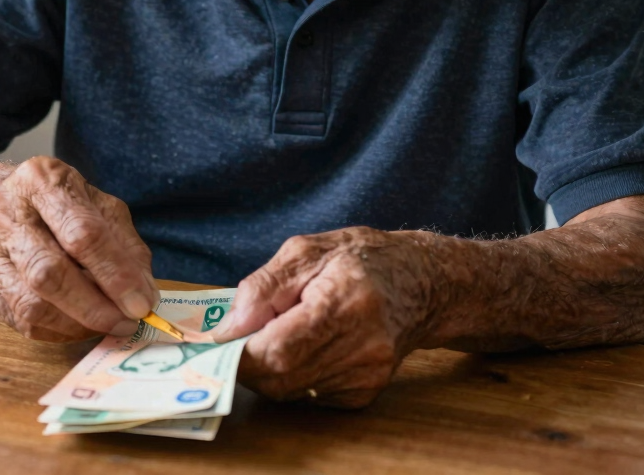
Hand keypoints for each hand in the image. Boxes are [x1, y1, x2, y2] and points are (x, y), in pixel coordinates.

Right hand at [0, 157, 158, 341]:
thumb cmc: (59, 205)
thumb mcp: (97, 206)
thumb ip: (125, 244)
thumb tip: (144, 293)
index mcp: (41, 179)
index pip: (82, 233)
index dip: (115, 274)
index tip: (141, 303)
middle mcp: (4, 209)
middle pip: (50, 272)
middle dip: (95, 306)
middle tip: (126, 322)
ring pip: (31, 304)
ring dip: (76, 324)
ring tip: (105, 324)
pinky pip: (19, 321)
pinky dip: (56, 331)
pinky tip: (77, 324)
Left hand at [213, 227, 437, 408]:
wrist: (423, 281)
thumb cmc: (362, 257)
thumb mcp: (306, 250)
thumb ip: (264, 287)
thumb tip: (229, 329)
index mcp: (346, 302)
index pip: (279, 349)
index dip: (240, 351)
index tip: (220, 339)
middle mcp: (363, 348)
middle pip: (281, 378)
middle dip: (247, 361)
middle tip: (240, 334)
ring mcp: (368, 376)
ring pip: (290, 391)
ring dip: (268, 367)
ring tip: (276, 330)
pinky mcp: (366, 393)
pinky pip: (308, 394)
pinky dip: (292, 374)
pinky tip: (304, 344)